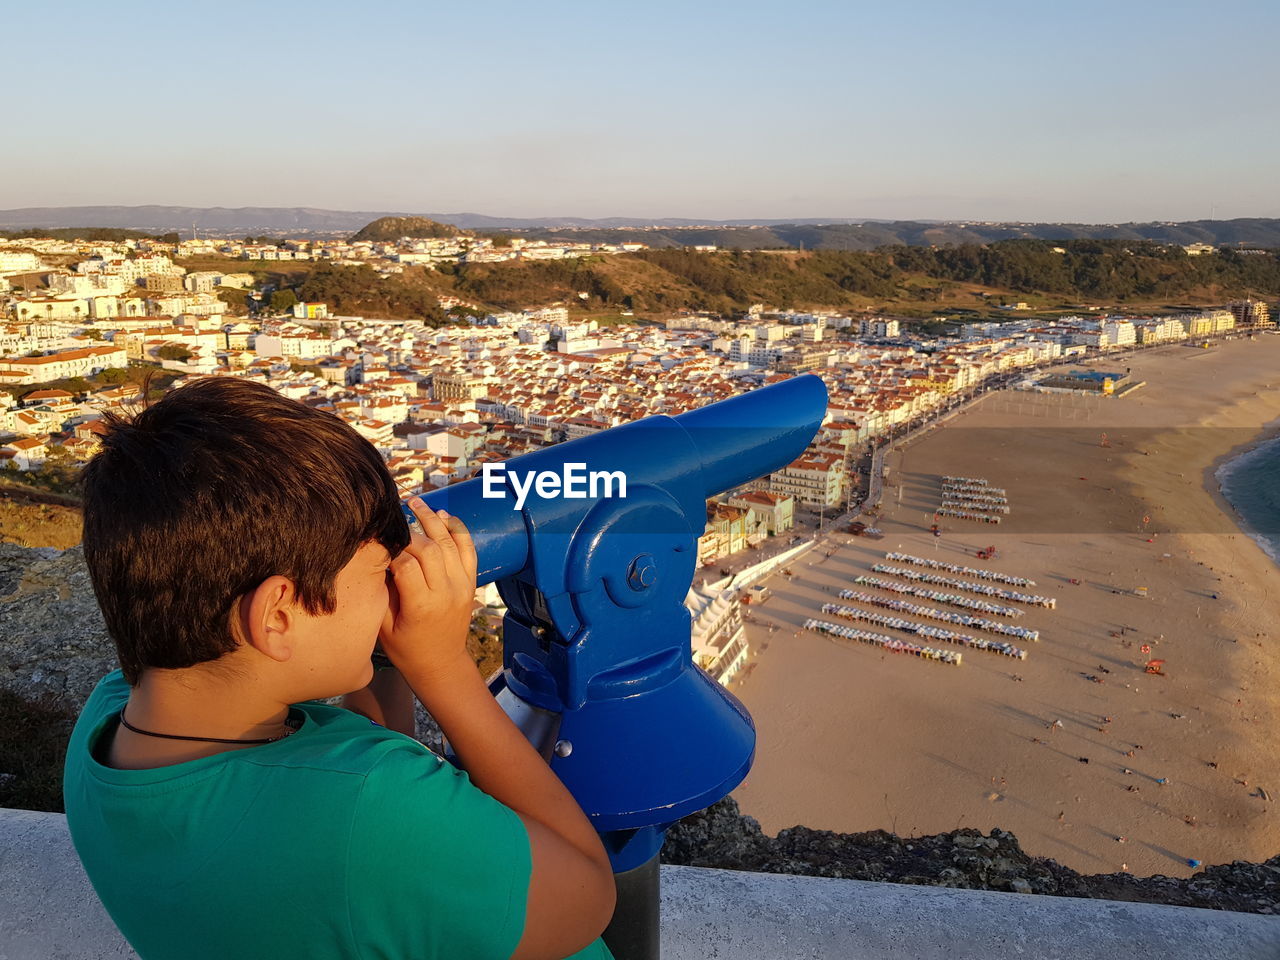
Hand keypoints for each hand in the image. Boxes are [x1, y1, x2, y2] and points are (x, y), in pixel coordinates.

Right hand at [379, 499, 478, 688]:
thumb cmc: (406, 649)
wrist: (441, 664)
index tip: (378, 540)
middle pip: (429, 549)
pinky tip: (444, 516)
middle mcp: (446, 592)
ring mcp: (462, 586)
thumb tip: (374, 558)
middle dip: (409, 529)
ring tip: (417, 503)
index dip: (390, 549)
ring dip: (433, 520)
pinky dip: (458, 530)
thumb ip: (381, 592)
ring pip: (450, 544)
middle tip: (393, 516)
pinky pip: (469, 550)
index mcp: (422, 606)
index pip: (406, 564)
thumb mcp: (383, 626)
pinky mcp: (470, 583)